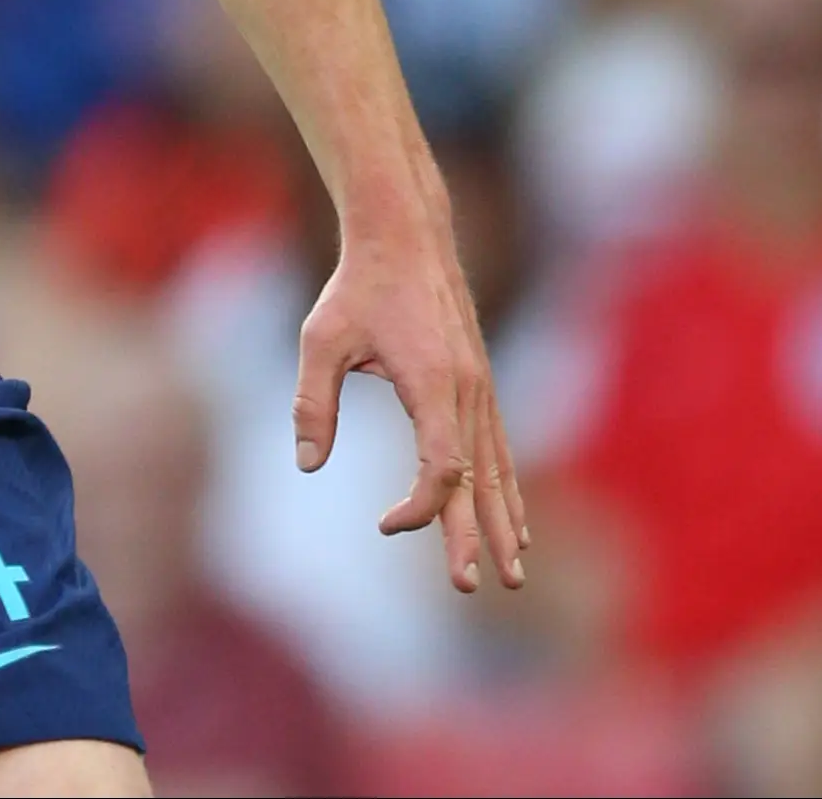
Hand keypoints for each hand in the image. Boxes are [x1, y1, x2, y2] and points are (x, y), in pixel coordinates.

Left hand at [294, 220, 526, 594]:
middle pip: (478, 480)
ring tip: (512, 574)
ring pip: (498, 469)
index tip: (384, 524)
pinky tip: (514, 522)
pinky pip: (499, 449)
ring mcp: (481, 388)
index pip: (443, 468)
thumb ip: (312, 403)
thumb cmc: (357, 286)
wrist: (405, 235)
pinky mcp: (480, 385)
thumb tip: (307, 465)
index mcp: (434, 383)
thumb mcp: (320, 338)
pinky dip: (506, 489)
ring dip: (503, 523)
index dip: (419, 508)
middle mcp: (468, 391)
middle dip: (475, 538)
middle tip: (470, 587)